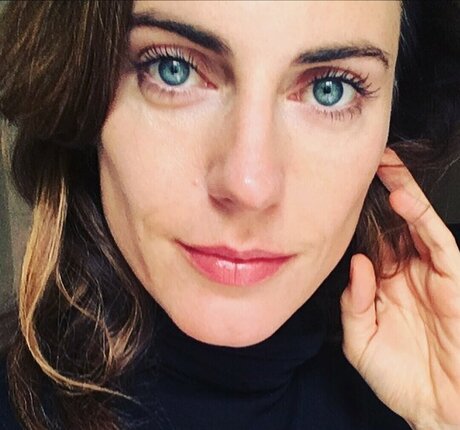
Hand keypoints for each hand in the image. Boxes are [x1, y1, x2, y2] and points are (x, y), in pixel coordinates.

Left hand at [340, 148, 459, 429]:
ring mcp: (431, 275)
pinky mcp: (454, 280)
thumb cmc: (399, 378)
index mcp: (384, 285)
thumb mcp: (361, 340)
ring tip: (385, 166)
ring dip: (404, 193)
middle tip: (367, 163)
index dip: (359, 218)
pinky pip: (439, 244)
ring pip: (418, 225)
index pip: (372, 241)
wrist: (437, 408)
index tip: (340, 192)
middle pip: (395, 225)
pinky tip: (403, 199)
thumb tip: (357, 263)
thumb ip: (354, 302)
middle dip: (382, 193)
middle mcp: (407, 274)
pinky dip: (422, 220)